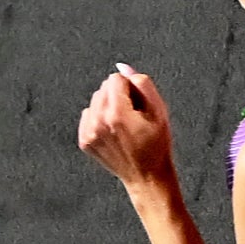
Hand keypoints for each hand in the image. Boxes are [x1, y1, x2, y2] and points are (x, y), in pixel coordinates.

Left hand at [76, 63, 175, 186]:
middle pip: (103, 88)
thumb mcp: (159, 111)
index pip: (116, 78)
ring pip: (95, 101)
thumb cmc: (156, 146)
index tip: (138, 104)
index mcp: (117, 114)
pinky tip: (113, 132)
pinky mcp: (84, 141)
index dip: (131, 88)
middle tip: (133, 116)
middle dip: (118, 96)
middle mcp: (99, 123)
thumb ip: (142, 84)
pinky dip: (99, 120)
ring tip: (123, 125)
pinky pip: (88, 116)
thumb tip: (124, 67)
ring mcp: (89, 133)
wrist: (147, 176)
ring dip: (108, 107)